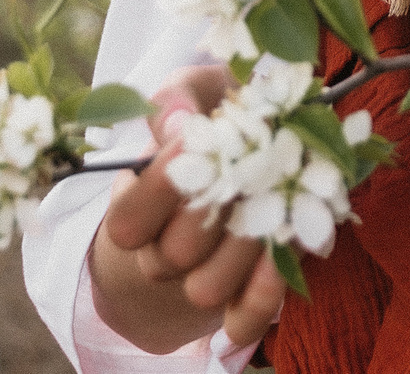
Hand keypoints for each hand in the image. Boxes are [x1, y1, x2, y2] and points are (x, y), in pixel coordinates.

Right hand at [88, 65, 286, 354]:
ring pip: (208, 288)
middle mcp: (167, 253)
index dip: (156, 190)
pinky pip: (246, 318)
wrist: (255, 146)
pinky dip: (262, 294)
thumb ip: (177, 97)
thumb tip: (178, 124)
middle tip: (247, 166)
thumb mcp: (195, 91)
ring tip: (271, 196)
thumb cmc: (214, 113)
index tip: (193, 142)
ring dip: (242, 243)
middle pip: (173, 255)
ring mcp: (206, 279)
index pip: (127, 224)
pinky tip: (283, 247)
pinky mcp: (247, 297)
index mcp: (140, 208)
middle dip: (212, 208)